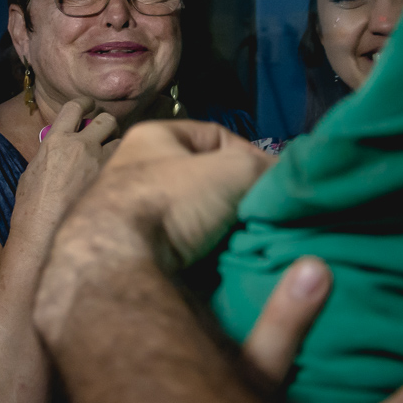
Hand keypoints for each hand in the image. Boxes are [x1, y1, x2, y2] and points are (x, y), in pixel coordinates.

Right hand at [15, 98, 117, 225]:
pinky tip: (115, 175)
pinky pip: (124, 162)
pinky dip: (122, 164)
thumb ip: (52, 152)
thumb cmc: (32, 206)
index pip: (75, 107)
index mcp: (56, 140)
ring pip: (121, 140)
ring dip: (117, 146)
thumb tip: (61, 146)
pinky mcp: (111, 179)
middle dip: (107, 124)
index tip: (89, 105)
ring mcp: (99, 163)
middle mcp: (80, 147)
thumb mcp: (34, 170)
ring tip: (109, 157)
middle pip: (106, 119)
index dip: (84, 103)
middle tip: (105, 133)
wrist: (43, 233)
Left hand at [98, 120, 275, 268]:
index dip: (249, 155)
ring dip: (222, 228)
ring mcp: (133, 212)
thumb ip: (264, 168)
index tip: (272, 182)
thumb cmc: (169, 201)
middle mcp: (138, 170)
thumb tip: (286, 183)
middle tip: (264, 215)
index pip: (216, 137)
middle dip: (236, 197)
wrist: (116, 265)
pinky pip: (181, 245)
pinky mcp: (134, 249)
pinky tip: (223, 262)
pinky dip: (204, 253)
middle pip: (206, 179)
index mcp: (152, 137)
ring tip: (248, 240)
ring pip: (196, 215)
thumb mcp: (232, 170)